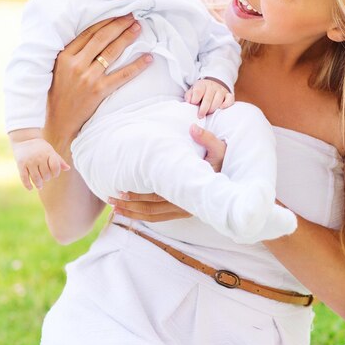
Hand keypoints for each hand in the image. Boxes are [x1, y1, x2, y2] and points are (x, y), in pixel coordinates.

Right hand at [11, 137, 69, 189]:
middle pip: (46, 174)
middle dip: (47, 178)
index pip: (55, 167)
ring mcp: (29, 161)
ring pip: (36, 178)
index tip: (54, 174)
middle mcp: (39, 157)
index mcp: (49, 153)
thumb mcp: (51, 151)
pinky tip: (30, 188)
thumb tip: (68, 168)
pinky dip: (27, 185)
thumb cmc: (41, 148)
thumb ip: (59, 160)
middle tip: (45, 178)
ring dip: (39, 184)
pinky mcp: (20, 164)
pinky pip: (24, 177)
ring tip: (40, 186)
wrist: (25, 140)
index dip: (56, 173)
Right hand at [45, 14, 151, 141]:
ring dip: (127, 38)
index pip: (89, 33)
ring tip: (139, 28)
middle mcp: (76, 64)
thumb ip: (72, 53)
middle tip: (132, 15)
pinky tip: (148, 58)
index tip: (117, 13)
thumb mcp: (57, 70)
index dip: (105, 21)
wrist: (58, 123)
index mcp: (64, 56)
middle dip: (119, 24)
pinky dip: (137, 66)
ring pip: (112, 52)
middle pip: (102, 38)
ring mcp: (88, 78)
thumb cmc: (58, 95)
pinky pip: (123, 75)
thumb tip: (93, 35)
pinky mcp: (99, 91)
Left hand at [106, 124, 227, 221]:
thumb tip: (193, 127)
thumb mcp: (220, 148)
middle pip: (151, 209)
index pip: (158, 196)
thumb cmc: (223, 162)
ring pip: (153, 216)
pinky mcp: (182, 211)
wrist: (233, 183)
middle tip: (111, 199)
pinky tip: (128, 212)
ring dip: (133, 213)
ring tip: (114, 208)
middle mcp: (185, 204)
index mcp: (189, 189)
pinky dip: (142, 216)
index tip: (121, 190)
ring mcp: (183, 210)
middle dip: (130, 206)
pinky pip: (158, 217)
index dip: (139, 196)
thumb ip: (207, 138)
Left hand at [184, 78, 233, 118]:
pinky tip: (221, 109)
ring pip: (218, 99)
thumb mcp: (193, 91)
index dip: (195, 99)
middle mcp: (212, 87)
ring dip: (213, 108)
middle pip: (208, 98)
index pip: (198, 91)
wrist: (213, 84)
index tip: (193, 104)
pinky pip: (230, 99)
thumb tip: (189, 101)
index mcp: (202, 85)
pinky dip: (226, 104)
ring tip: (209, 114)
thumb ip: (189, 96)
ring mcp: (221, 90)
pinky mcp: (228, 94)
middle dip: (203, 109)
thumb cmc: (201, 92)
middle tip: (200, 116)